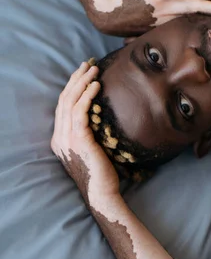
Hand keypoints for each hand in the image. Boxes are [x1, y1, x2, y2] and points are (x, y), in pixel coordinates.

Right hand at [51, 62, 119, 204]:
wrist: (101, 193)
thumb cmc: (102, 175)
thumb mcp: (92, 151)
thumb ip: (89, 135)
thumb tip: (101, 118)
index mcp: (60, 140)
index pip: (62, 107)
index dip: (71, 88)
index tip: (83, 74)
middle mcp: (60, 138)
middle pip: (64, 100)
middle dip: (75, 79)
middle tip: (87, 65)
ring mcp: (67, 138)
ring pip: (70, 101)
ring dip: (82, 82)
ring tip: (93, 70)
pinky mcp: (79, 139)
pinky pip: (80, 111)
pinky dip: (87, 95)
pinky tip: (97, 86)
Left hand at [94, 0, 210, 35]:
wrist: (105, 14)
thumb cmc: (121, 20)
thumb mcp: (138, 30)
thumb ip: (150, 32)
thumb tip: (155, 48)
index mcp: (168, 27)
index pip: (192, 28)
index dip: (208, 31)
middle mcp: (170, 18)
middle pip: (198, 20)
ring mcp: (165, 7)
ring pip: (194, 7)